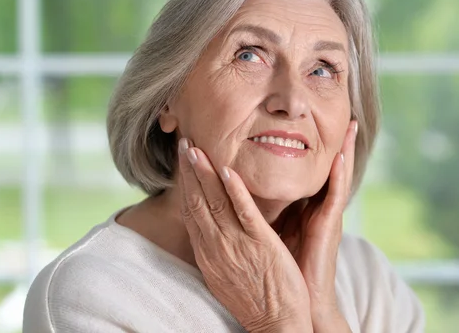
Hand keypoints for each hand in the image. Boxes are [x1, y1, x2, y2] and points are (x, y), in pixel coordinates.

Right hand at [177, 138, 312, 332]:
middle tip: (184, 143)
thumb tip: (208, 230)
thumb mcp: (224, 274)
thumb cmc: (253, 299)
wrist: (276, 324)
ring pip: (214, 203)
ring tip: (196, 148)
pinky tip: (227, 170)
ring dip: (203, 173)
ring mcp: (237, 245)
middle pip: (196, 203)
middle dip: (188, 171)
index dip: (185, 185)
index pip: (191, 212)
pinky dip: (234, 191)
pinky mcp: (260, 245)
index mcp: (208, 254)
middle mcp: (216, 248)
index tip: (182, 162)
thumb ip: (216, 249)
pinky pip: (244, 213)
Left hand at [277, 120, 357, 331]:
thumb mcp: (272, 231)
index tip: (316, 123)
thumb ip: (266, 210)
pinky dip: (339, 176)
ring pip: (339, 176)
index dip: (314, 147)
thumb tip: (244, 189)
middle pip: (329, 168)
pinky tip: (339, 157)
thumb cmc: (282, 268)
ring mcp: (326, 216)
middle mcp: (318, 208)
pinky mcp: (329, 226)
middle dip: (337, 141)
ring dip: (345, 150)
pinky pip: (335, 197)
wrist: (295, 302)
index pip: (310, 170)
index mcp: (305, 208)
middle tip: (344, 113)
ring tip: (351, 125)